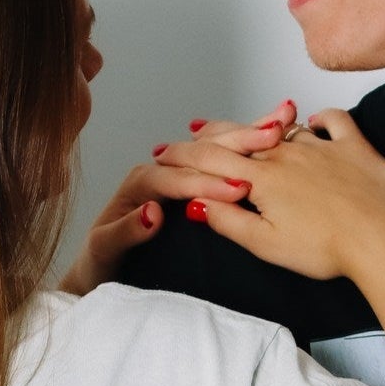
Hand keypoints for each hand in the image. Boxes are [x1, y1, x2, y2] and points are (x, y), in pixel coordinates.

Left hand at [57, 101, 297, 293]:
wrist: (102, 264)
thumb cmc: (104, 259)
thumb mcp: (106, 250)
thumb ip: (127, 231)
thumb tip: (153, 212)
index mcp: (140, 184)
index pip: (178, 179)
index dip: (208, 183)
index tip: (238, 190)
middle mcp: (159, 171)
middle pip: (202, 152)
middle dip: (237, 144)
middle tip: (270, 141)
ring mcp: (177, 171)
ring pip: (217, 146)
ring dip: (250, 132)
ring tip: (282, 121)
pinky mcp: (191, 178)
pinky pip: (224, 155)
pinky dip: (250, 141)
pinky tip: (276, 130)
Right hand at [178, 109, 384, 281]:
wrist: (381, 239)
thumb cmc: (328, 248)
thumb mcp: (266, 244)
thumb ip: (228, 221)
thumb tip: (197, 204)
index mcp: (263, 178)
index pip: (213, 159)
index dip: (185, 156)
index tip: (165, 153)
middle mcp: (288, 153)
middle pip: (242, 136)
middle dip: (213, 134)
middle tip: (194, 131)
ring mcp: (322, 146)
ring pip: (283, 129)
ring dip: (261, 127)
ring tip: (248, 130)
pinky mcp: (355, 147)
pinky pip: (334, 121)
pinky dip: (321, 118)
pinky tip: (314, 120)